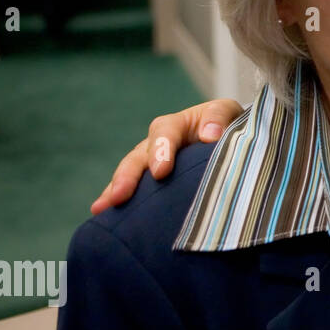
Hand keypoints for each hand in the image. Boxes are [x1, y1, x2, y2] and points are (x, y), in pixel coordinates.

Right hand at [90, 99, 242, 214]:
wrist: (225, 138)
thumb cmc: (225, 124)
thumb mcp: (226, 112)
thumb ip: (218, 118)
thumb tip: (211, 135)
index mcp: (175, 125)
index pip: (164, 133)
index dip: (161, 151)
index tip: (161, 172)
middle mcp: (156, 144)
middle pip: (137, 158)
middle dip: (128, 177)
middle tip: (120, 195)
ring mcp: (149, 164)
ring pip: (128, 175)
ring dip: (115, 191)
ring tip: (102, 208)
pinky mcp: (149, 183)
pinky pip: (132, 191)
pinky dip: (117, 201)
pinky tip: (103, 217)